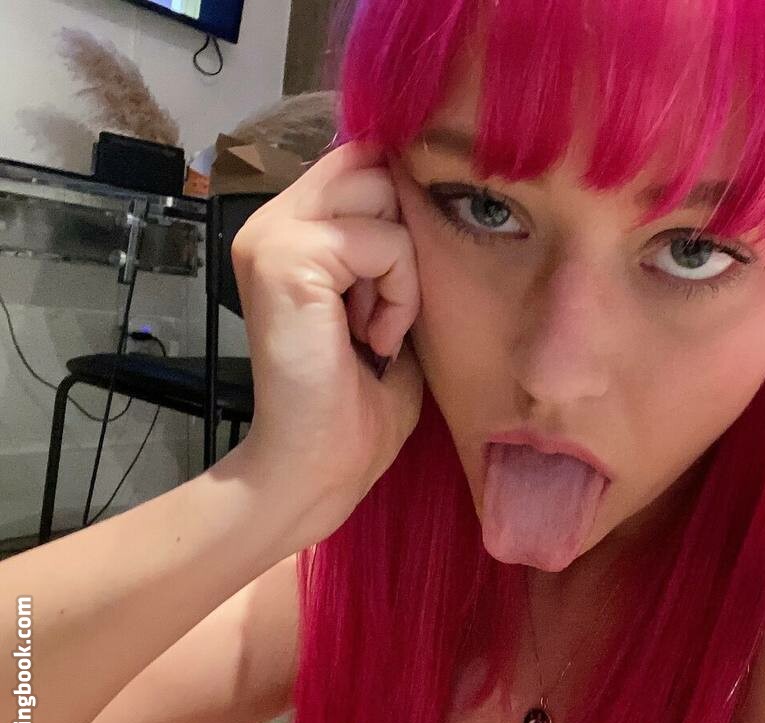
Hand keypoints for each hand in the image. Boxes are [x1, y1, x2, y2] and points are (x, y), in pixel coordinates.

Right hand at [223, 141, 423, 547]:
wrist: (322, 465)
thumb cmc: (362, 398)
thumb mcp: (388, 301)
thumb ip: (394, 245)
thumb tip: (433, 191)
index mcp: (293, 225)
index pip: (365, 158)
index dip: (406, 203)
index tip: (405, 278)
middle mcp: (273, 218)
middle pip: (378, 166)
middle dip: (406, 239)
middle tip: (386, 313)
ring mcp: (273, 234)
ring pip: (385, 197)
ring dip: (405, 271)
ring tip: (379, 328)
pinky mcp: (286, 258)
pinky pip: (384, 243)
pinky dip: (400, 295)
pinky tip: (376, 340)